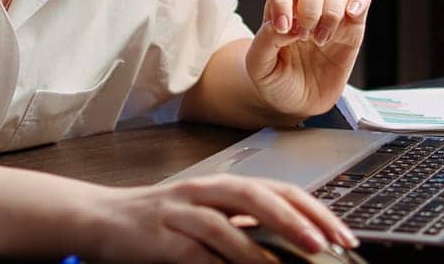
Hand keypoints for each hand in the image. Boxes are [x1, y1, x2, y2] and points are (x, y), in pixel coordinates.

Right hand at [84, 175, 357, 262]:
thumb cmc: (159, 223)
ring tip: (290, 263)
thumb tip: (298, 243)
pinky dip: (221, 263)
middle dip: (295, 219)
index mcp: (223, 187)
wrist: (99, 219)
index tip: (344, 236)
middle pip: (257, 196)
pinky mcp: (160, 237)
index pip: (279, 190)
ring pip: (226, 223)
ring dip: (261, 247)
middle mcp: (205, 192)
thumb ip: (247, 228)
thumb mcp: (209, 219)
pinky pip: (195, 251)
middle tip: (325, 243)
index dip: (315, 210)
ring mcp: (181, 213)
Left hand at [247, 0, 370, 118]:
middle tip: (304, 37)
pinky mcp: (352, 30)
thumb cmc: (275, 81)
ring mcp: (329, 17)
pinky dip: (359, 0)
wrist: (296, 106)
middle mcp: (305, 9)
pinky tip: (352, 15)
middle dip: (309, 9)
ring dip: (331, 12)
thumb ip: (266, 41)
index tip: (282, 28)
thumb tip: (289, 24)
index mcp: (279, 11)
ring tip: (322, 40)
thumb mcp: (258, 66)